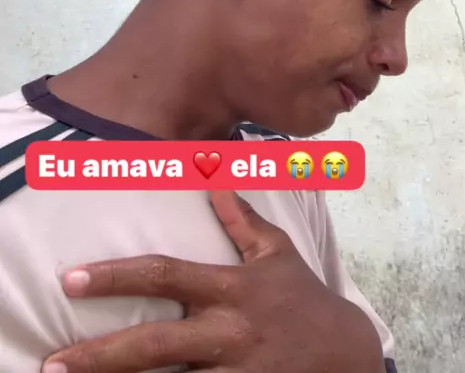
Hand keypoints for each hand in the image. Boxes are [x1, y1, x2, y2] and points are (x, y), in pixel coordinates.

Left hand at [43, 191, 384, 372]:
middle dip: (101, 355)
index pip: (166, 275)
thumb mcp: (277, 253)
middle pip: (156, 345)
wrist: (348, 357)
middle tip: (53, 363)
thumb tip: (214, 174)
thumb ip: (242, 219)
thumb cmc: (304, 300)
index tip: (72, 279)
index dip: (117, 276)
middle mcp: (227, 333)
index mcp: (230, 289)